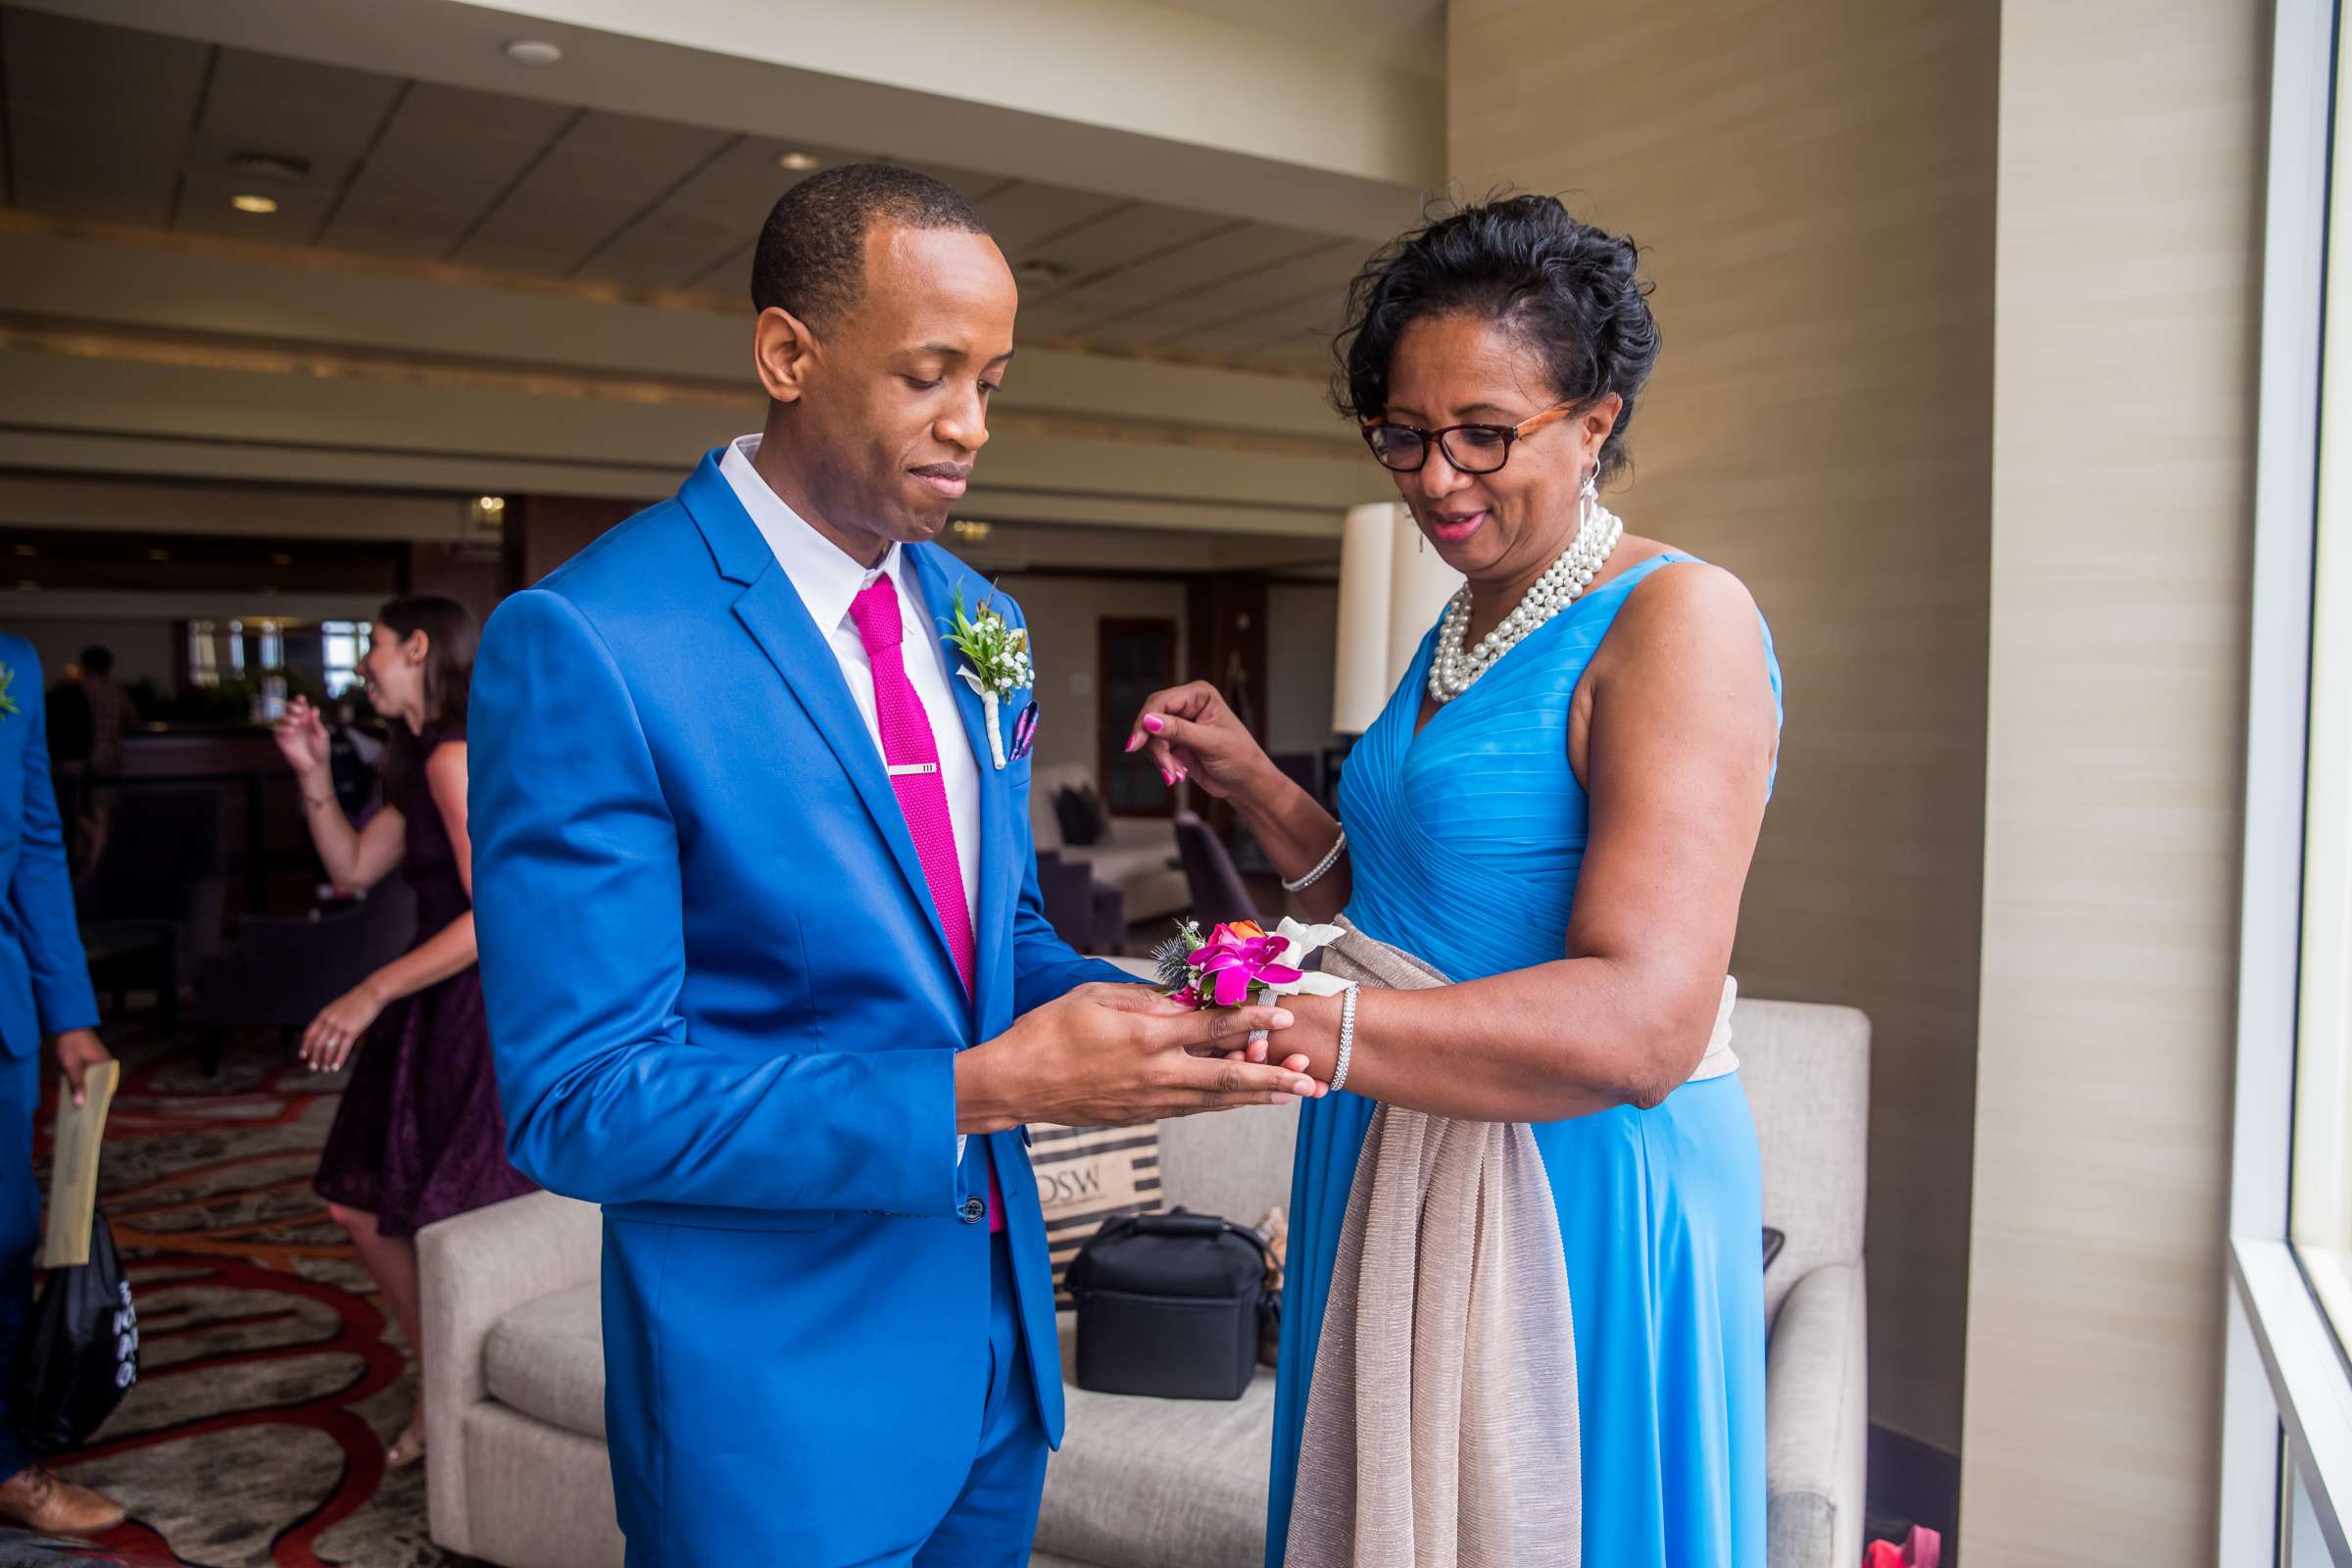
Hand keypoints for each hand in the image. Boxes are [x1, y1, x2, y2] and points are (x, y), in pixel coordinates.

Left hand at [53, 1028, 111, 1107]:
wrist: (69, 1026)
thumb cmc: (72, 1044)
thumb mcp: (72, 1067)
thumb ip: (77, 1085)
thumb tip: (80, 1104)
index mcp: (108, 1067)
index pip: (108, 1090)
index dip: (99, 1103)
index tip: (91, 1116)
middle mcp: (108, 1067)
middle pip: (101, 1089)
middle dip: (91, 1100)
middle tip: (81, 1115)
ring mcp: (101, 1066)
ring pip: (95, 1085)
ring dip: (86, 1093)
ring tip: (76, 1108)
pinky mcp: (93, 1065)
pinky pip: (90, 1079)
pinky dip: (83, 1086)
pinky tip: (73, 1095)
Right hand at [272, 697, 330, 778]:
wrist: (314, 766)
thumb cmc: (321, 750)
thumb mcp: (322, 735)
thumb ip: (316, 722)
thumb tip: (314, 708)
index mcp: (307, 720)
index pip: (301, 706)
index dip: (300, 701)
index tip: (301, 698)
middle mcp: (296, 723)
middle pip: (288, 708)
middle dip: (291, 706)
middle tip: (299, 711)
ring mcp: (288, 730)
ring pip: (281, 717)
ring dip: (288, 717)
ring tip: (297, 724)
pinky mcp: (281, 739)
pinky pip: (276, 729)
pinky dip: (283, 727)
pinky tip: (292, 731)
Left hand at [301, 984, 385, 1071]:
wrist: (371, 994)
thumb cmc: (356, 1002)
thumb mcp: (337, 1008)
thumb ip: (329, 1019)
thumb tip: (323, 1033)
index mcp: (324, 1015)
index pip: (309, 1033)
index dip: (305, 1046)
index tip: (303, 1056)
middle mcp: (329, 1021)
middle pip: (317, 1043)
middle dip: (315, 1057)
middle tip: (314, 1067)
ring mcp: (340, 1026)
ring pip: (329, 1048)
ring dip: (326, 1060)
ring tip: (326, 1069)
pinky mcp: (353, 1031)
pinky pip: (343, 1048)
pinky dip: (338, 1060)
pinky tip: (336, 1067)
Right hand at [961, 983, 1320, 1129]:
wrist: (1016, 1086)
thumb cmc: (1048, 1033)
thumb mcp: (1095, 998)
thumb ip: (1144, 999)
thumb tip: (1184, 998)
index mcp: (1147, 1038)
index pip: (1212, 1027)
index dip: (1254, 1019)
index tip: (1285, 1013)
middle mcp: (1156, 1074)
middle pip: (1228, 1076)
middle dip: (1274, 1077)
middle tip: (1311, 1078)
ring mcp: (1150, 1101)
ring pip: (1216, 1100)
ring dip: (1258, 1096)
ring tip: (1293, 1094)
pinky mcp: (1141, 1117)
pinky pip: (1192, 1109)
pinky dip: (1223, 1104)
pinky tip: (1242, 1100)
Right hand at [1123, 682, 1275, 800]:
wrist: (1246, 783)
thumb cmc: (1240, 758)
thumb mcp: (1211, 743)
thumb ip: (1179, 730)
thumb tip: (1149, 720)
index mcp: (1200, 695)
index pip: (1161, 701)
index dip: (1145, 721)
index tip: (1136, 744)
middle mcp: (1187, 705)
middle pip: (1151, 719)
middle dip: (1155, 746)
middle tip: (1167, 768)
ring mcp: (1180, 724)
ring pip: (1151, 738)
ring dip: (1161, 759)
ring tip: (1178, 774)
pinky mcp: (1175, 742)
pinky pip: (1156, 751)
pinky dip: (1164, 765)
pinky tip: (1179, 774)